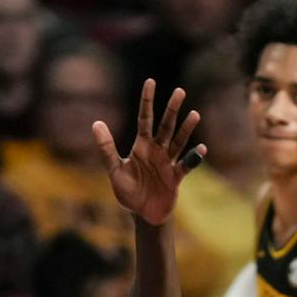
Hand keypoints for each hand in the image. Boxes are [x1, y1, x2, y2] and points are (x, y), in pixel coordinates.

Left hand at [95, 79, 205, 227]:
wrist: (142, 214)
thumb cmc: (129, 192)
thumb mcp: (114, 170)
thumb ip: (107, 148)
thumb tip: (96, 122)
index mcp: (142, 146)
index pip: (145, 118)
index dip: (147, 101)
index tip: (150, 82)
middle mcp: (157, 150)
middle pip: (166, 126)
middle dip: (172, 109)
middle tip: (179, 91)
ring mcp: (168, 163)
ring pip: (178, 142)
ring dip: (186, 129)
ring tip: (194, 114)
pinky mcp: (175, 177)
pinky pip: (186, 165)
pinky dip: (193, 158)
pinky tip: (200, 148)